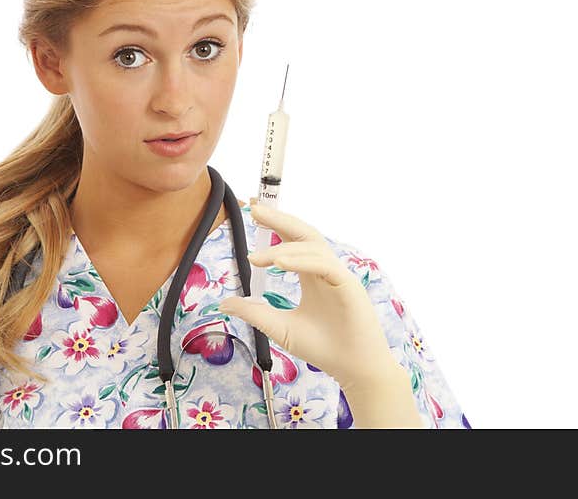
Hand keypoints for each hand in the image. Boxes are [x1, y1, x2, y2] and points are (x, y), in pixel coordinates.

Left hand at [218, 200, 399, 393]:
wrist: (352, 369)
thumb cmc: (323, 347)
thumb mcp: (280, 328)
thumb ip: (255, 313)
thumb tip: (225, 302)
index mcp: (310, 274)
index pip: (291, 241)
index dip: (274, 224)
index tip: (252, 210)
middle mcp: (324, 270)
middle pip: (303, 233)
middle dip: (279, 219)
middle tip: (255, 208)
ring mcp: (337, 276)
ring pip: (312, 246)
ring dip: (283, 247)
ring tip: (257, 257)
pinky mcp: (348, 286)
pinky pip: (323, 265)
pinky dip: (301, 260)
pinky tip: (280, 263)